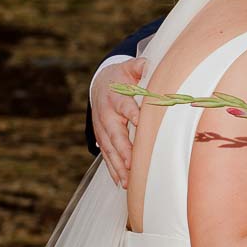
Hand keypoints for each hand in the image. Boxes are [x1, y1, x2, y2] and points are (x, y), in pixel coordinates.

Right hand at [91, 56, 145, 187]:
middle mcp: (106, 115)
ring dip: (118, 166)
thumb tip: (147, 65)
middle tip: (132, 165)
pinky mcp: (102, 137)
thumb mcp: (129, 67)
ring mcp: (102, 128)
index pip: (125, 107)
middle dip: (123, 151)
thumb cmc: (121, 76)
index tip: (140, 123)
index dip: (132, 115)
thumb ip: (139, 66)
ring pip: (109, 149)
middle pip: (114, 134)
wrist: (100, 83)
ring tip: (128, 182)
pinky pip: (107, 155)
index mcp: (115, 96)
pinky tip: (121, 182)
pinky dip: (113, 169)